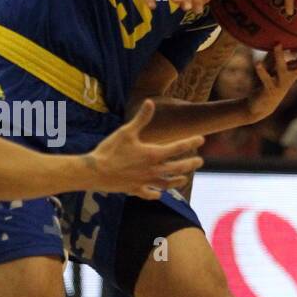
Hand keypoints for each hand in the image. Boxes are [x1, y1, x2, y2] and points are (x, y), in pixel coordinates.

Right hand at [85, 99, 203, 198]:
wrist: (95, 171)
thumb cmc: (110, 150)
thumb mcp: (126, 131)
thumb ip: (141, 119)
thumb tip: (150, 102)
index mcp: (153, 154)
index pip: (178, 147)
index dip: (191, 142)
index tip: (201, 139)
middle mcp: (153, 169)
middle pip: (177, 168)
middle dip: (190, 164)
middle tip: (200, 161)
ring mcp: (145, 181)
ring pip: (167, 183)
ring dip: (177, 181)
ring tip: (184, 179)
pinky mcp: (135, 189)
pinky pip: (149, 193)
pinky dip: (155, 194)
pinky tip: (158, 194)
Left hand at [246, 42, 296, 121]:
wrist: (260, 106)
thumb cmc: (268, 83)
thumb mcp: (273, 68)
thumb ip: (276, 56)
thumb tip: (280, 40)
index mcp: (293, 72)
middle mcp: (290, 78)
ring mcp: (280, 84)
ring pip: (283, 69)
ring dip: (280, 56)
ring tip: (277, 44)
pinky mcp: (269, 88)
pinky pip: (266, 78)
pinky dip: (261, 70)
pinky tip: (257, 63)